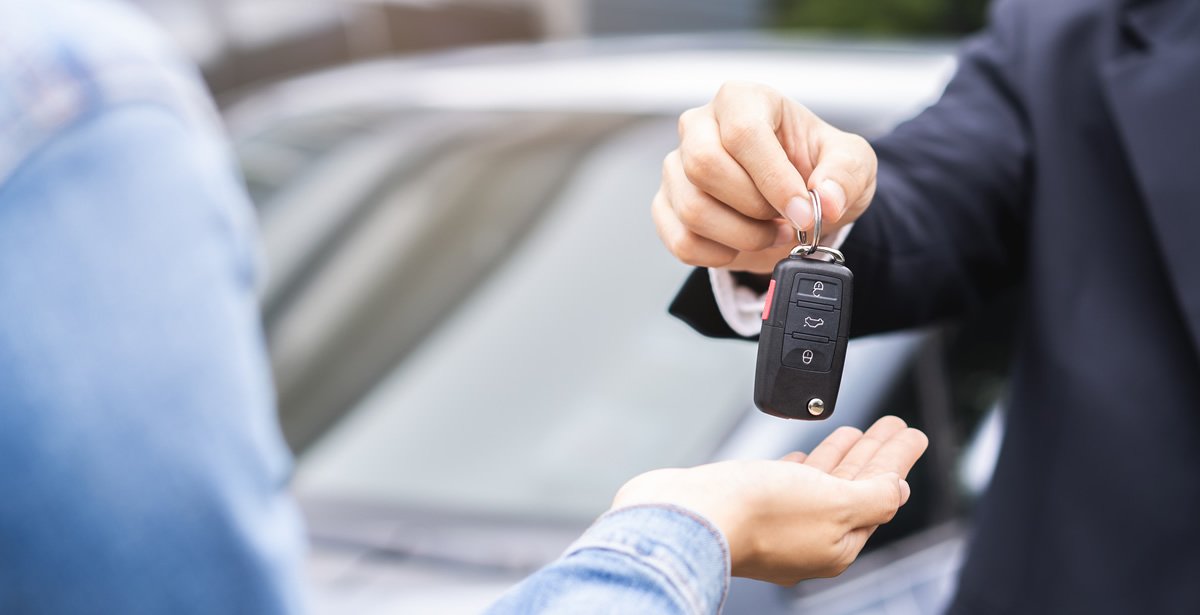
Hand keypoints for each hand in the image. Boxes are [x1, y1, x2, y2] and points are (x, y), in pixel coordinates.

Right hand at [610, 416, 926, 584]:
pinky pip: (788, 485)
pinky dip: (803, 468)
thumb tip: (898, 489)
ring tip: (856, 432)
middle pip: (854, 488)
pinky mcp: (748, 507)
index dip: (896, 461)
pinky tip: (804, 457)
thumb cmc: (757, 512)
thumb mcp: (834, 502)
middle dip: (875, 455)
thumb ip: (873, 495)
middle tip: (893, 424)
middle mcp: (808, 538)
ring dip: (841, 456)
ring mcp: (776, 524)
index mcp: (836, 544)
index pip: (879, 495)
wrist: (685, 516)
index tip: (912, 432)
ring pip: (821, 484)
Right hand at [652, 81, 877, 273]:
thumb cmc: (818, 168)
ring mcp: (676, 166)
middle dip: (753, 207)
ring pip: (693, 209)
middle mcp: (700, 125)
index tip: (802, 211)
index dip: (773, 179)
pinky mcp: (666, 205)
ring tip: (771, 232)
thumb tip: (825, 201)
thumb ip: (845, 176)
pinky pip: (682, 241)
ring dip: (743, 236)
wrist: (797, 200)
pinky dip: (720, 254)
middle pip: (703, 165)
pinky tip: (743, 243)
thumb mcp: (852, 164)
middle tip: (786, 220)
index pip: (742, 132)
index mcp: (743, 100)